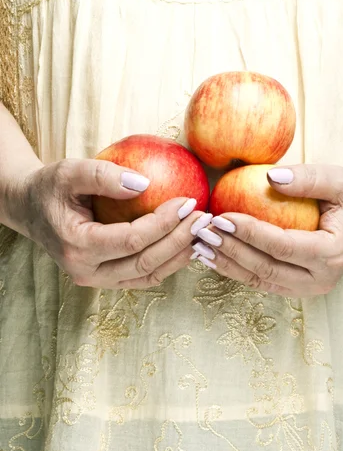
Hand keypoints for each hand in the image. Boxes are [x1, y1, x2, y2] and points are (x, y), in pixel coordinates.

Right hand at [13, 158, 210, 288]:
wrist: (31, 209)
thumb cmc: (50, 188)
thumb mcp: (69, 171)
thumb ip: (103, 175)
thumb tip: (145, 183)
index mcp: (76, 246)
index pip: (131, 240)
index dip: (163, 223)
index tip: (188, 202)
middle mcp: (86, 271)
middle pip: (145, 263)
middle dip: (179, 241)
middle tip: (203, 218)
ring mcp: (96, 280)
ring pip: (148, 276)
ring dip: (179, 256)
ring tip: (202, 233)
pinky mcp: (106, 278)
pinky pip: (143, 276)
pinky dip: (168, 263)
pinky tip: (185, 244)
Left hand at [191, 164, 342, 296]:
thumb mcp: (338, 179)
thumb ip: (308, 178)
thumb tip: (271, 177)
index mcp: (332, 253)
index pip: (283, 246)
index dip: (250, 233)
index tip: (222, 216)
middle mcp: (320, 279)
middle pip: (266, 268)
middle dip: (230, 250)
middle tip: (203, 231)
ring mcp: (306, 288)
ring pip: (259, 279)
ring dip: (226, 263)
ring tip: (199, 244)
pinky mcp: (294, 288)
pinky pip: (259, 280)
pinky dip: (234, 269)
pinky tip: (212, 255)